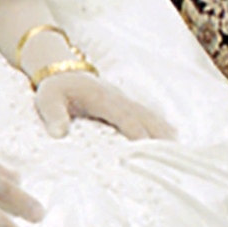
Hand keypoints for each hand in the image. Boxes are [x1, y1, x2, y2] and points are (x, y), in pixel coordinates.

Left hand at [32, 71, 173, 140]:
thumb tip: (59, 134)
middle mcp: (119, 99)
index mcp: (103, 98)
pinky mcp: (125, 105)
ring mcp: (124, 100)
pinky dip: (160, 126)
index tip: (148, 150)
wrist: (61, 70)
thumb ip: (54, 115)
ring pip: (150, 116)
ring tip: (180, 151)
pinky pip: (147, 115)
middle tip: (174, 156)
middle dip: (160, 136)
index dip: (138, 133)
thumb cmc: (55, 88)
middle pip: (145, 118)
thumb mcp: (47, 99)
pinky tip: (173, 138)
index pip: (125, 117)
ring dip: (164, 132)